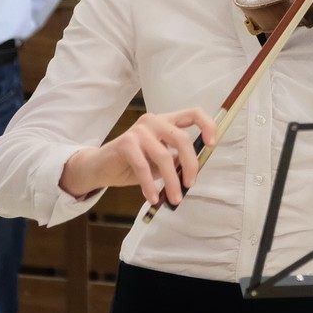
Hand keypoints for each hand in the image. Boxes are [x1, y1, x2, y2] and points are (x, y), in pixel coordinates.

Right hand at [59, 108, 218, 206]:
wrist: (100, 167)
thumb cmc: (133, 163)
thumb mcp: (159, 160)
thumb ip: (176, 160)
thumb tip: (193, 171)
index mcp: (166, 121)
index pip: (193, 114)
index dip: (207, 126)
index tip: (212, 144)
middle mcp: (154, 121)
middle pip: (182, 139)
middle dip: (191, 164)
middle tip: (190, 184)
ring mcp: (139, 130)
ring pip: (164, 156)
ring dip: (172, 181)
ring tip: (174, 198)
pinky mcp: (126, 143)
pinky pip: (144, 167)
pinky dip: (150, 185)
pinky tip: (153, 197)